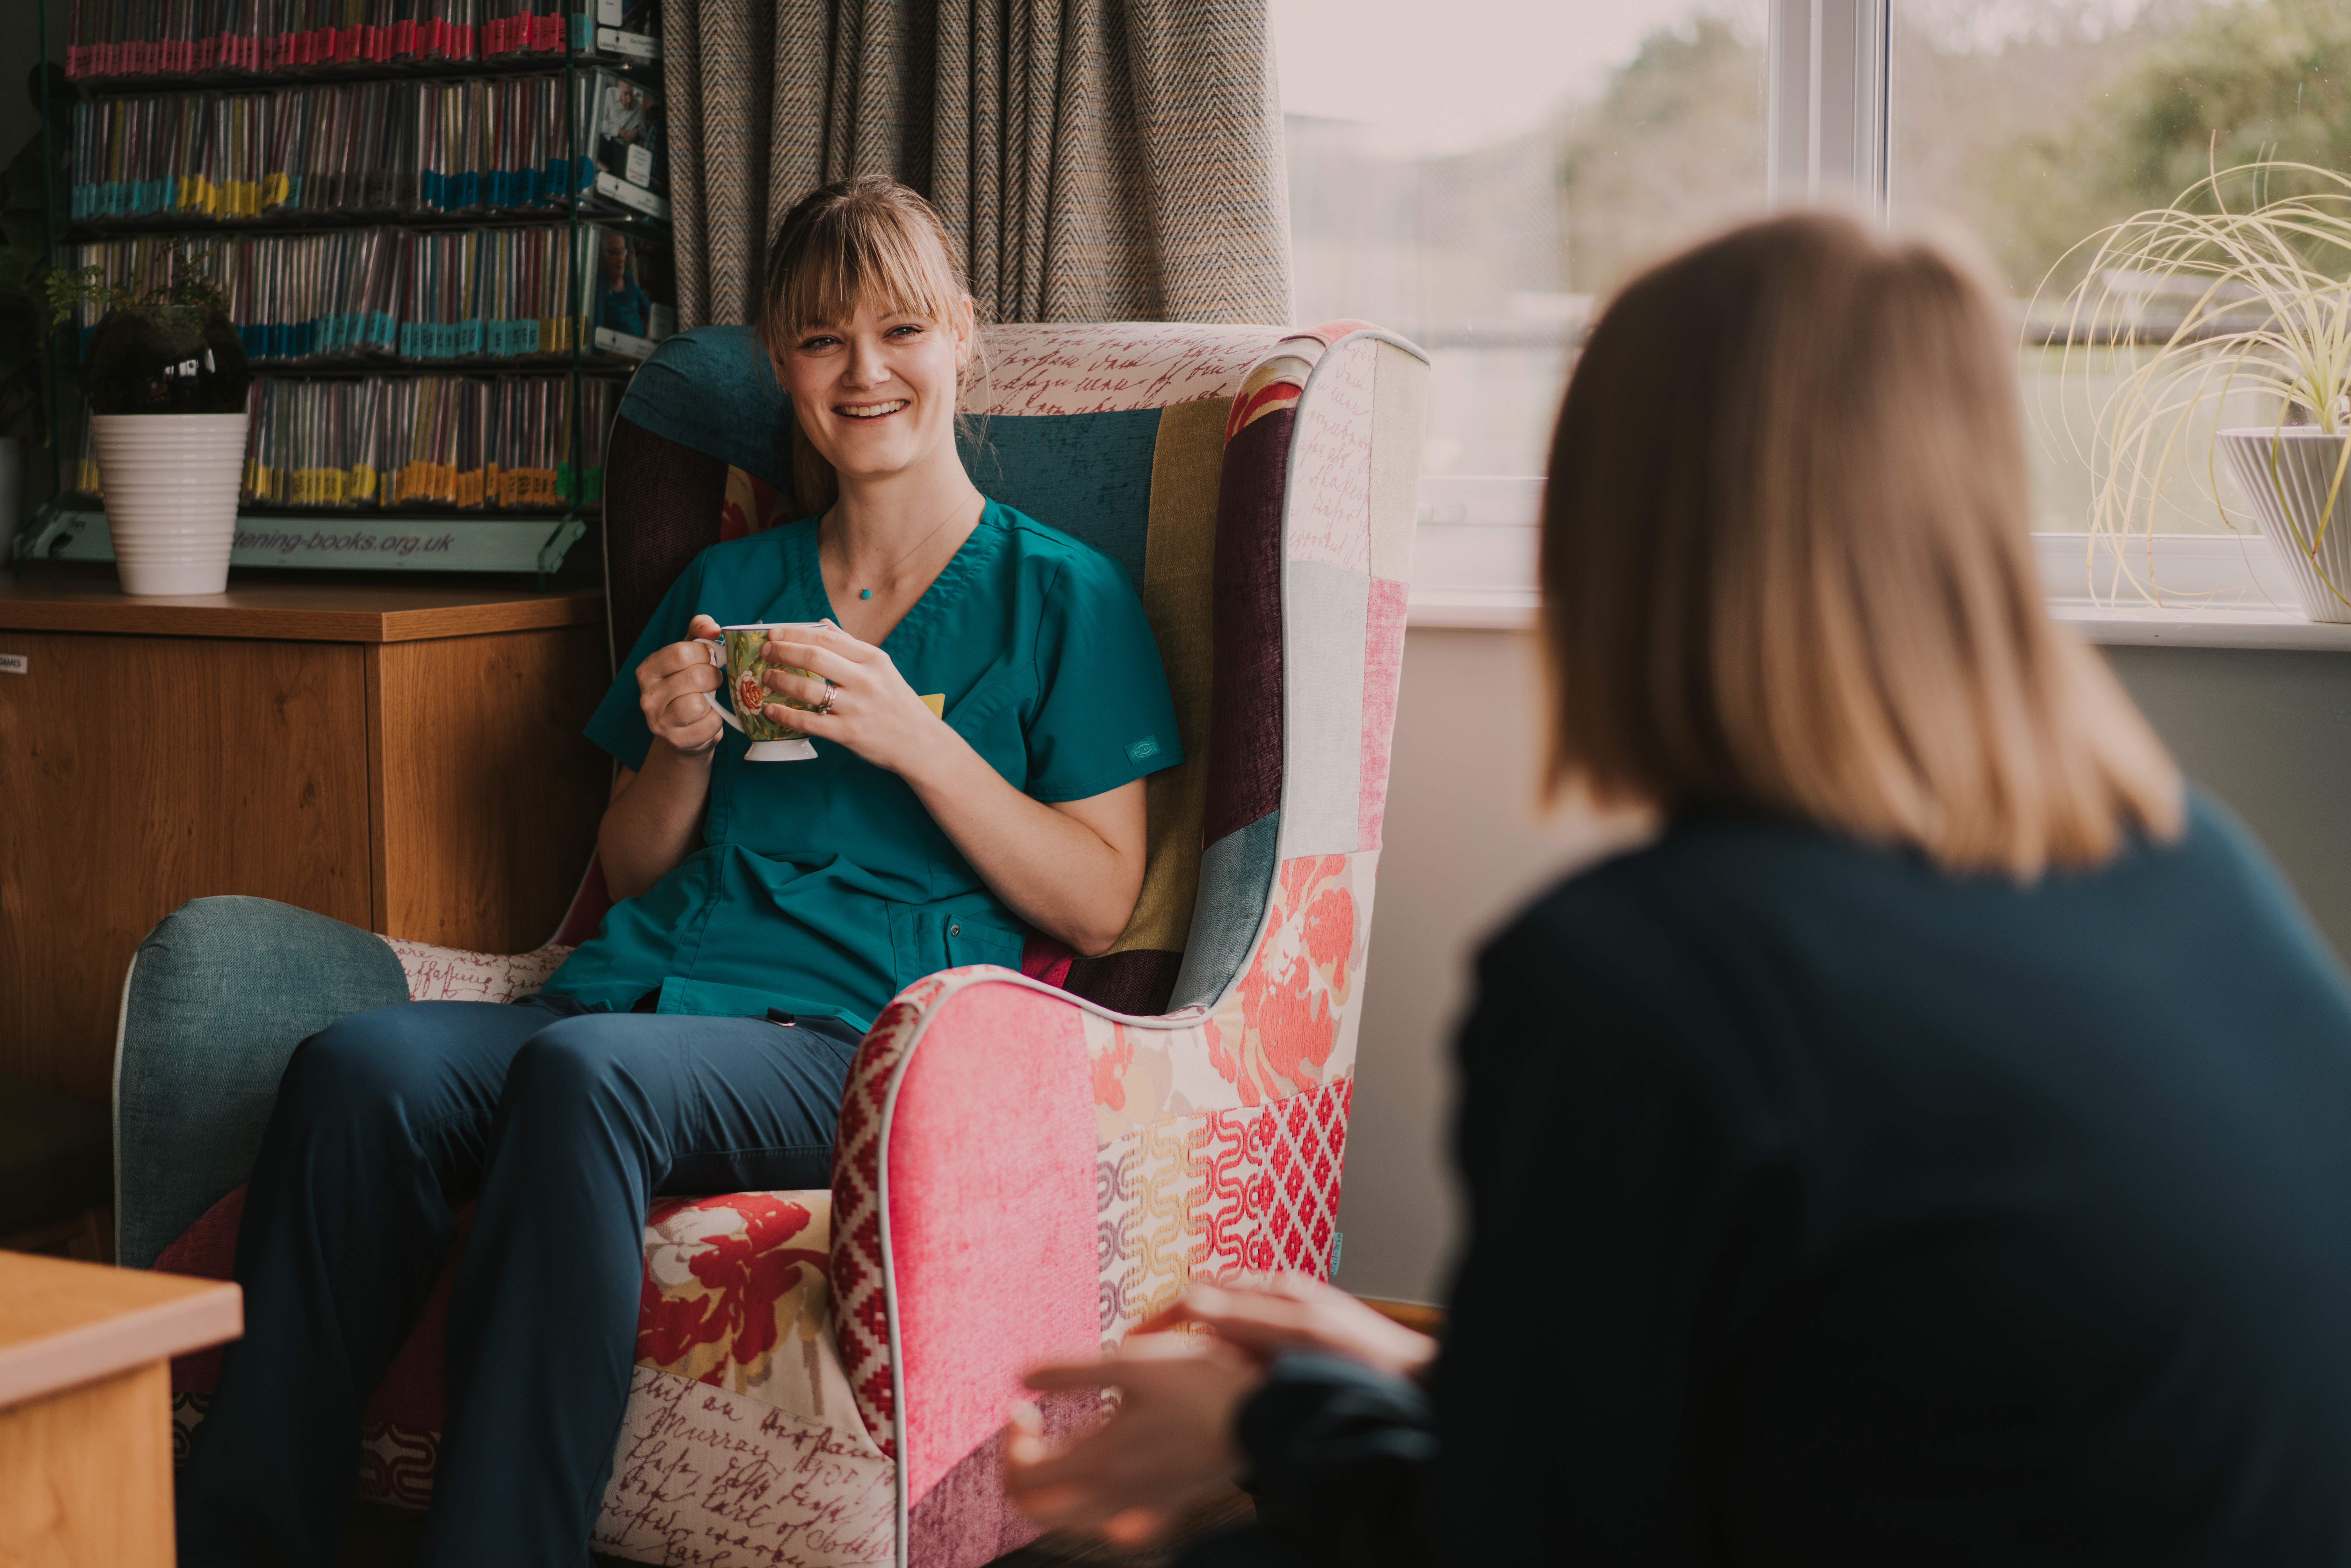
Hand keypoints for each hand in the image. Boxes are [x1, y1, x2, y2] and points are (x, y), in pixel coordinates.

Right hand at [636, 613, 725, 757]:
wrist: (686, 730)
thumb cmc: (689, 686)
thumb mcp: (690, 654)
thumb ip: (698, 631)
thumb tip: (713, 627)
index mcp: (647, 670)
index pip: (681, 652)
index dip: (704, 653)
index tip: (707, 659)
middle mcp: (648, 696)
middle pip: (695, 676)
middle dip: (713, 676)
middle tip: (712, 681)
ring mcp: (660, 722)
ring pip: (699, 703)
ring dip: (712, 699)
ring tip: (708, 699)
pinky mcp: (677, 741)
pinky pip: (709, 724)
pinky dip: (716, 720)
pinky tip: (707, 718)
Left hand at [760, 620, 950, 777]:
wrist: (920, 743)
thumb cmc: (898, 703)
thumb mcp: (881, 668)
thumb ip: (851, 645)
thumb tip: (822, 624)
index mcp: (873, 659)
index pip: (827, 638)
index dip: (795, 633)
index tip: (773, 631)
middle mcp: (865, 680)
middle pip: (814, 658)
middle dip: (782, 652)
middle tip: (765, 651)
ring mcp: (857, 708)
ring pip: (808, 690)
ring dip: (780, 681)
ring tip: (767, 677)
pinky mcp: (849, 733)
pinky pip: (809, 722)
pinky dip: (785, 715)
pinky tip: (771, 709)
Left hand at [1004, 1333, 1260, 1546]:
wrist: (1263, 1415)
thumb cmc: (1201, 1383)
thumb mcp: (1131, 1363)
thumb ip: (1069, 1371)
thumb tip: (1018, 1377)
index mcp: (1100, 1459)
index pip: (1023, 1475)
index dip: (1011, 1442)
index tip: (1026, 1407)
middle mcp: (1114, 1494)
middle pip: (1035, 1511)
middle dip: (1018, 1472)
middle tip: (1032, 1432)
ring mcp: (1139, 1506)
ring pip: (1069, 1522)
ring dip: (1051, 1488)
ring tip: (1061, 1444)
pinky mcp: (1163, 1506)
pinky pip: (1116, 1528)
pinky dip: (1095, 1510)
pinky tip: (1104, 1478)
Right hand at [1135, 1275, 1438, 1382]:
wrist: (1413, 1382)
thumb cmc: (1367, 1357)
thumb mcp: (1305, 1332)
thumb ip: (1251, 1317)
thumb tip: (1192, 1304)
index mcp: (1275, 1289)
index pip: (1197, 1294)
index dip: (1158, 1321)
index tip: (1130, 1348)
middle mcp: (1277, 1297)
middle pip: (1205, 1305)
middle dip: (1168, 1330)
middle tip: (1136, 1362)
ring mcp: (1285, 1319)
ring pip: (1221, 1327)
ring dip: (1192, 1346)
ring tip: (1166, 1376)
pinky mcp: (1293, 1343)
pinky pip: (1241, 1346)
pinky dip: (1218, 1360)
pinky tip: (1214, 1386)